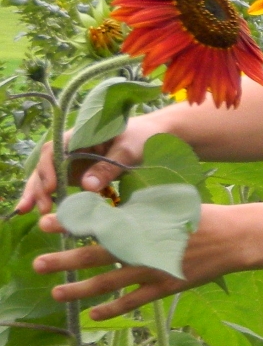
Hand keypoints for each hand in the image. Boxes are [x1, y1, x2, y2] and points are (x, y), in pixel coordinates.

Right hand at [17, 113, 165, 215]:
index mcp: (81, 134)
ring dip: (37, 192)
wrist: (153, 136)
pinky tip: (43, 210)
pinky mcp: (79, 172)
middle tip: (35, 207)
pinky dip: (49, 196)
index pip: (56, 149)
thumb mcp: (128, 150)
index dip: (49, 168)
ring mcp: (74, 160)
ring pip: (49, 175)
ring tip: (26, 211)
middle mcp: (72, 146)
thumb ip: (108, 167)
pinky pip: (60, 184)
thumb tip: (86, 187)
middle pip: (47, 163)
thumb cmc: (142, 137)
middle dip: (37, 184)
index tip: (51, 188)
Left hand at [33, 204, 238, 319]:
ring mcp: (155, 268)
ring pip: (111, 281)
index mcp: (147, 221)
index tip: (48, 222)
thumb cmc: (202, 216)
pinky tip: (93, 315)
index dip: (74, 223)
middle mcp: (146, 245)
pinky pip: (134, 300)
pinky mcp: (166, 285)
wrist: (234, 237)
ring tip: (56, 292)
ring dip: (81, 288)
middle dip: (66, 258)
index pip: (102, 221)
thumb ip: (142, 208)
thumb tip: (114, 205)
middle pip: (99, 253)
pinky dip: (113, 308)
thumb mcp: (171, 203)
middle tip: (38, 262)